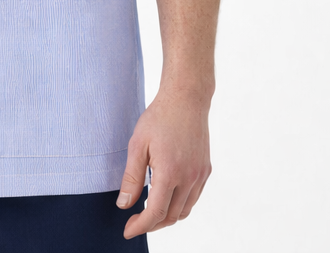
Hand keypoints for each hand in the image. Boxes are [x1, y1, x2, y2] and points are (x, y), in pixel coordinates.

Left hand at [116, 85, 212, 238]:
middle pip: (170, 216)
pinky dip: (179, 204)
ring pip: (184, 210)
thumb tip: (124, 205)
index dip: (140, 226)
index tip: (128, 230)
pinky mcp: (206, 170)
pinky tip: (167, 197)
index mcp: (170, 173)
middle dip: (152, 224)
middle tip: (135, 221)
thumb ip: (131, 178)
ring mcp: (200, 175)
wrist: (186, 99)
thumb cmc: (158, 118)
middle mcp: (189, 178)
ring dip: (167, 217)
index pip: (155, 213)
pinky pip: (193, 198)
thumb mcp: (137, 145)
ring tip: (149, 212)